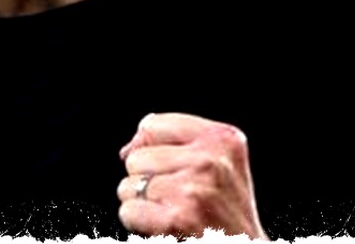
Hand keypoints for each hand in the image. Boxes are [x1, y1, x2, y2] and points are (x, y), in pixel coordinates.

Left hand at [117, 112, 266, 238]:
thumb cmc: (226, 216)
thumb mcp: (217, 168)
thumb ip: (174, 146)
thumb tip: (128, 148)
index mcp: (223, 138)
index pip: (152, 125)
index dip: (150, 150)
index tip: (171, 171)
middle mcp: (211, 159)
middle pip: (136, 157)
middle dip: (148, 181)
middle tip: (179, 201)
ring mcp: (194, 188)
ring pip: (128, 185)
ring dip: (143, 205)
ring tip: (175, 214)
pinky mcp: (179, 217)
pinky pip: (128, 211)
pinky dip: (139, 225)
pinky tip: (166, 229)